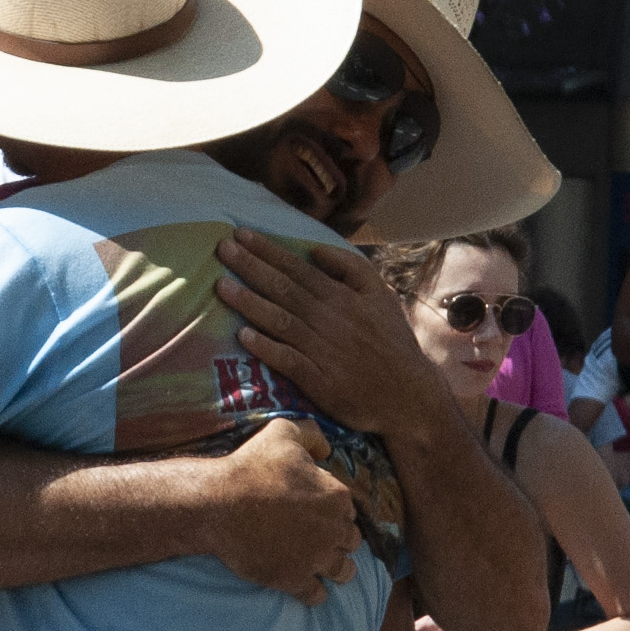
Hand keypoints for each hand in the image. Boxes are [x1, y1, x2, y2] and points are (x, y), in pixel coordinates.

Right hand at [204, 418, 367, 602]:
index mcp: (336, 496)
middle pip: (350, 540)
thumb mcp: (283, 432)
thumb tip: (327, 450)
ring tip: (330, 569)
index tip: (322, 513)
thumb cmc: (250, 467)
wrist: (218, 504)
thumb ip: (312, 434)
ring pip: (343, 570)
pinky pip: (316, 595)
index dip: (336, 511)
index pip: (349, 508)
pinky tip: (311, 590)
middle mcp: (333, 529)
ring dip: (339, 569)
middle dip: (340, 539)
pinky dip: (316, 593)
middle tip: (323, 539)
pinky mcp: (294, 579)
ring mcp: (315, 558)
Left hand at [217, 232, 453, 441]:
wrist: (408, 395)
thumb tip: (314, 251)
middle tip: (221, 249)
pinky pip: (289, 360)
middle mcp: (330, 320)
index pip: (298, 269)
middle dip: (251, 268)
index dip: (268, 251)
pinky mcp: (319, 381)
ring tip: (221, 287)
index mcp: (343, 297)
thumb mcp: (381, 295)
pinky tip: (243, 337)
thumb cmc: (390, 342)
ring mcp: (323, 350)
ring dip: (250, 304)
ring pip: (282, 321)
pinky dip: (267, 348)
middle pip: (284, 290)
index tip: (240, 235)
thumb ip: (350, 268)